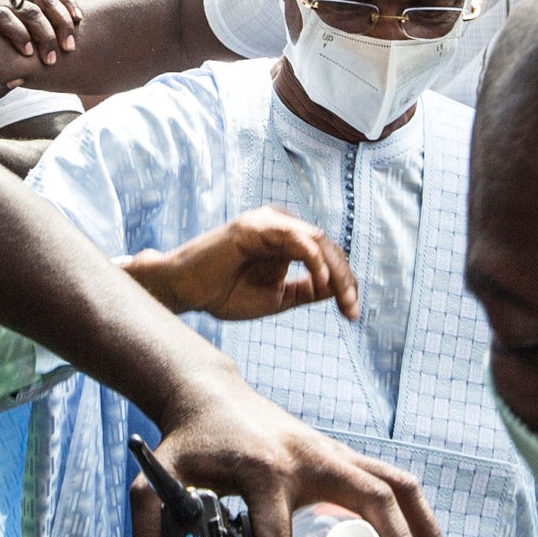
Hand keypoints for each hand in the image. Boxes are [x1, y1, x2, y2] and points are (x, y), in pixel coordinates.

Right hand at [130, 206, 355, 322]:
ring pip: (316, 241)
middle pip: (328, 246)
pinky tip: (321, 282)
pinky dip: (312, 259)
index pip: (327, 256)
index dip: (345, 283)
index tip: (352, 313)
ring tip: (342, 299)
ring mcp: (268, 223)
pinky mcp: (254, 227)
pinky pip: (294, 239)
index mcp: (287, 240)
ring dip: (335, 272)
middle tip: (352, 310)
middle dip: (345, 279)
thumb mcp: (278, 297)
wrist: (185, 291)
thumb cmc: (225, 293)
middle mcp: (281, 225)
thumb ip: (307, 290)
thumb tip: (339, 289)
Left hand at [134, 371, 439, 536]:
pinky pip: (393, 483)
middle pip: (371, 500)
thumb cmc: (187, 445)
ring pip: (397, 485)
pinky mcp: (342, 458)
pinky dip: (415, 517)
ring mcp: (333, 454)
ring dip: (423, 532)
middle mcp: (310, 458)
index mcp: (264, 469)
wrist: (211, 398)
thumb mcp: (153, 485)